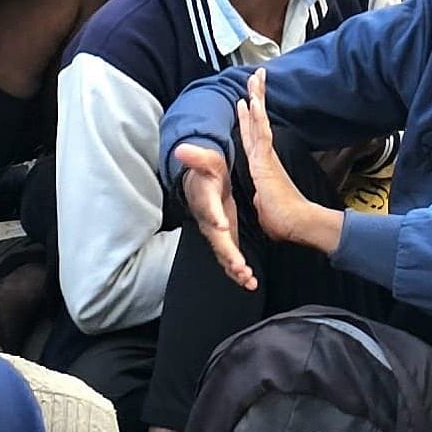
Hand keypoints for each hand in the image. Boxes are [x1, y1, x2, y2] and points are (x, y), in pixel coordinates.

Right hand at [169, 141, 257, 291]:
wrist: (201, 188)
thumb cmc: (206, 173)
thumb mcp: (206, 161)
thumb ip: (197, 157)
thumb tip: (181, 149)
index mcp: (206, 201)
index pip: (208, 209)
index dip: (213, 217)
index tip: (221, 226)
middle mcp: (209, 221)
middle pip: (217, 240)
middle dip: (228, 254)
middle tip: (240, 266)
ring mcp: (216, 234)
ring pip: (223, 254)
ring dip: (234, 268)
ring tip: (248, 279)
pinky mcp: (225, 241)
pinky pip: (230, 259)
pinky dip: (238, 272)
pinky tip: (250, 282)